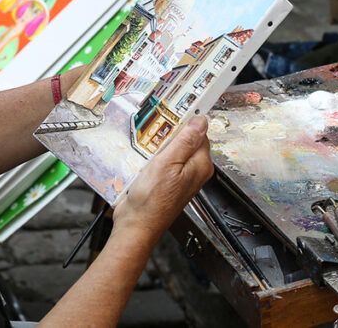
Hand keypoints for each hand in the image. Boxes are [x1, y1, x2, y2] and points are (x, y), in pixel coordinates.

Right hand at [112, 115, 213, 244]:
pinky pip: (161, 161)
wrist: (136, 225)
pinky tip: (142, 158)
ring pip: (171, 150)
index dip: (185, 122)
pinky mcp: (166, 181)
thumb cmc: (152, 201)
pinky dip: (152, 157)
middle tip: (154, 131)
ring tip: (145, 146)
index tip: (171, 113)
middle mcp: (193, 171)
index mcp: (200, 165)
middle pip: (185, 140)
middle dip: (169, 133)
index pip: (199, 132)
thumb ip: (186, 141)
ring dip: (157, 145)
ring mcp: (179, 177)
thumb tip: (201, 121)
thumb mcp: (168, 163)